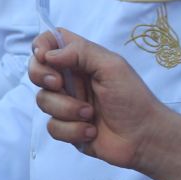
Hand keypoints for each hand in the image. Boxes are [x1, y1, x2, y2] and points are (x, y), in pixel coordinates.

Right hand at [29, 28, 168, 169]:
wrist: (143, 137)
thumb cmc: (133, 98)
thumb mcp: (112, 66)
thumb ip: (81, 53)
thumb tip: (48, 54)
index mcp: (82, 60)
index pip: (51, 42)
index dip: (41, 46)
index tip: (45, 57)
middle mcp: (71, 79)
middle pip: (37, 70)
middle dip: (42, 77)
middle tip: (59, 85)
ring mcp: (67, 104)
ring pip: (43, 100)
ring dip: (66, 109)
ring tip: (90, 114)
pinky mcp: (67, 128)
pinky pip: (52, 126)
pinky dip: (72, 130)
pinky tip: (91, 131)